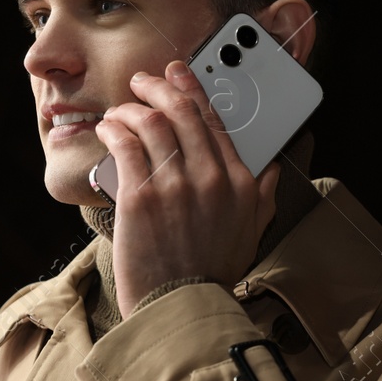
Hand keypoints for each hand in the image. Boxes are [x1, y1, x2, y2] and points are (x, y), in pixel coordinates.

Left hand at [94, 59, 279, 318]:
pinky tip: (108, 129)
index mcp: (241, 182)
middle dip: (158, 86)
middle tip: (142, 81)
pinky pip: (125, 146)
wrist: (180, 307)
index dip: (193, 89)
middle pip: (182, 112)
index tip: (178, 72)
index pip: (216, 120)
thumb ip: (264, 195)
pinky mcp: (140, 199)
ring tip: (120, 111)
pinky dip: (115, 130)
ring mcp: (175, 187)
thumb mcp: (252, 233)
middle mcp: (211, 178)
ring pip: (151, 122)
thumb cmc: (211, 273)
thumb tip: (273, 167)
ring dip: (131, 108)